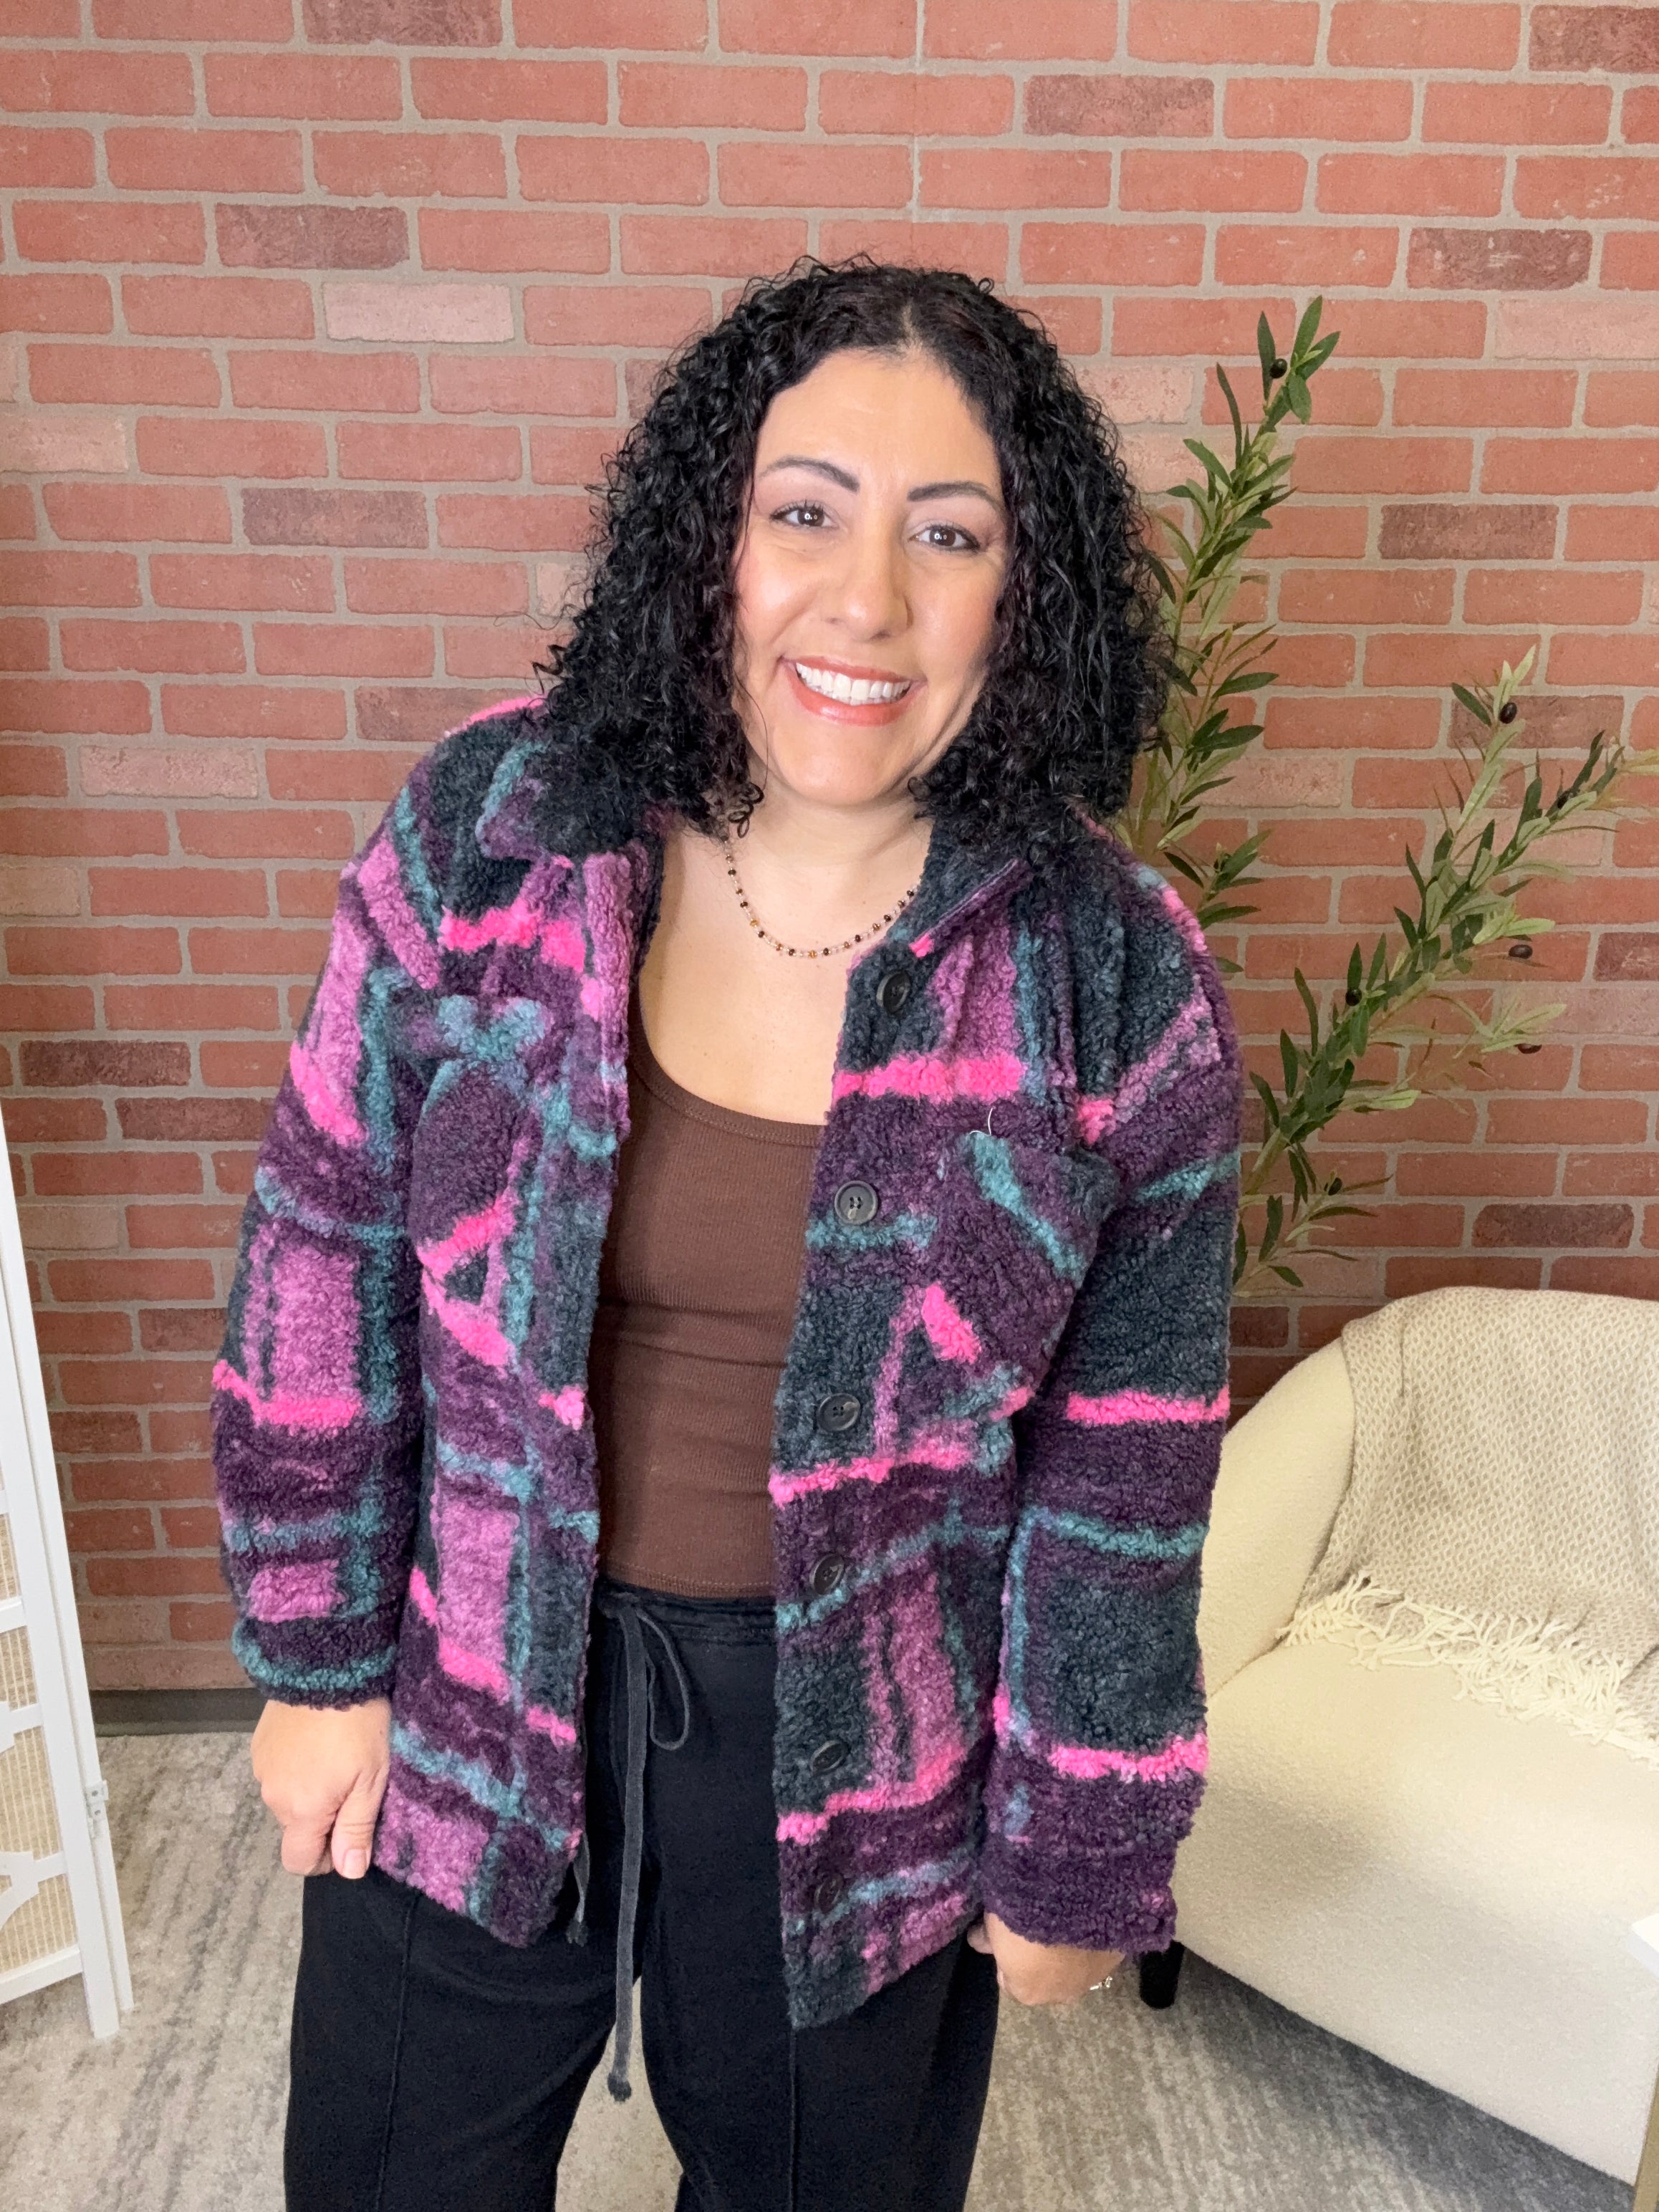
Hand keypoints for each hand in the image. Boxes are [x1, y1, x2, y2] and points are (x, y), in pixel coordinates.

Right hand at [251, 1696, 391, 1879]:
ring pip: (287, 1798)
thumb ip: (356, 1828)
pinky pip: (278, 1771)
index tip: (348, 1837)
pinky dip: (297, 1767)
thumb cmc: (358, 1725)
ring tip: (337, 1757)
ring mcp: (263, 1767)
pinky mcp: (260, 1744)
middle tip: (353, 1785)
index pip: (299, 1861)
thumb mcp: (371, 1778)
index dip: (325, 1859)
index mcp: (301, 1811)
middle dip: (322, 1819)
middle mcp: (273, 1795)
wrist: (327, 1667)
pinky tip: (318, 1741)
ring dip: (308, 1790)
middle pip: (295, 1828)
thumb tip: (349, 1871)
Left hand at [966, 1911, 1124, 2005]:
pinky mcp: (1115, 1958)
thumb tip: (978, 1939)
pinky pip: (1097, 1951)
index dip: (1007, 1957)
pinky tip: (1085, 1915)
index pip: (1010, 1983)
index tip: (1007, 1935)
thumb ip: (988, 1937)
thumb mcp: (994, 1923)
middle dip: (1039, 1959)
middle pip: (1045, 1979)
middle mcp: (1061, 1995)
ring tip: (1063, 1918)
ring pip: (1074, 1969)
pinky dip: (1090, 1938)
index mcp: (1028, 1992)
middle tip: (1036, 1925)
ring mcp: (1091, 1979)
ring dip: (1068, 1950)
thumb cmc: (1022, 1913)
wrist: (1072, 1897)